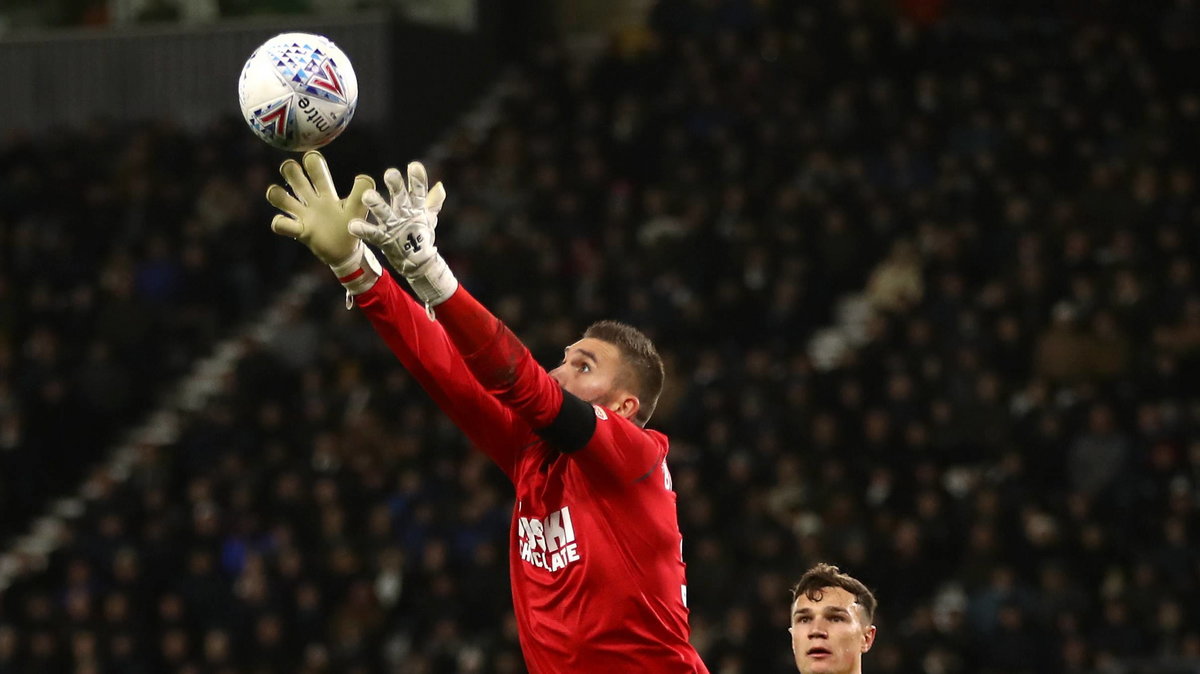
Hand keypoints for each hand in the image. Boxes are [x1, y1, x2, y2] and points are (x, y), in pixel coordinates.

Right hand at [266, 151, 374, 266]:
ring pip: (281, 198)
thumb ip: (361, 194)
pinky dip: (280, 223)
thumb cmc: (351, 228)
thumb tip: (364, 177)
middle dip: (290, 170)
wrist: (346, 253)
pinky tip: (292, 225)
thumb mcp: (357, 209)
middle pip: (295, 178)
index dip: (312, 162)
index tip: (311, 157)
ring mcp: (303, 215)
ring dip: (277, 194)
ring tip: (283, 197)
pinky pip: (280, 224)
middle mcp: (312, 201)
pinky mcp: (300, 232)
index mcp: (327, 193)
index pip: (316, 170)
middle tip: (290, 167)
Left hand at [349, 161, 456, 307]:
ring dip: (377, 205)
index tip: (415, 165)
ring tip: (366, 195)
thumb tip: (440, 185)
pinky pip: (373, 234)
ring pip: (385, 213)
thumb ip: (433, 201)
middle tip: (390, 173)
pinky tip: (352, 226)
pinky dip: (363, 230)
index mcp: (416, 208)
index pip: (419, 190)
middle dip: (396, 185)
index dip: (418, 179)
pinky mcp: (385, 240)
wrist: (418, 262)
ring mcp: (395, 228)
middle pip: (401, 197)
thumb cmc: (421, 235)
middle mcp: (406, 215)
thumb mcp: (428, 217)